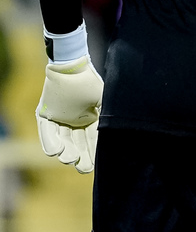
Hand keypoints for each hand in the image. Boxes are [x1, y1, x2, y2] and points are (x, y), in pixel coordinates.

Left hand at [36, 56, 102, 173]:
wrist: (72, 64)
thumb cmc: (89, 81)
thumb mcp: (102, 100)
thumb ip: (105, 118)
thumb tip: (113, 136)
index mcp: (90, 119)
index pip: (91, 140)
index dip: (93, 153)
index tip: (93, 165)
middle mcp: (73, 121)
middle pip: (77, 143)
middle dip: (80, 156)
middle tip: (82, 167)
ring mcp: (59, 119)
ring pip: (62, 140)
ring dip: (66, 151)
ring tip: (69, 158)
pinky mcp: (45, 114)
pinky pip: (46, 132)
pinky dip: (50, 142)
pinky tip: (56, 151)